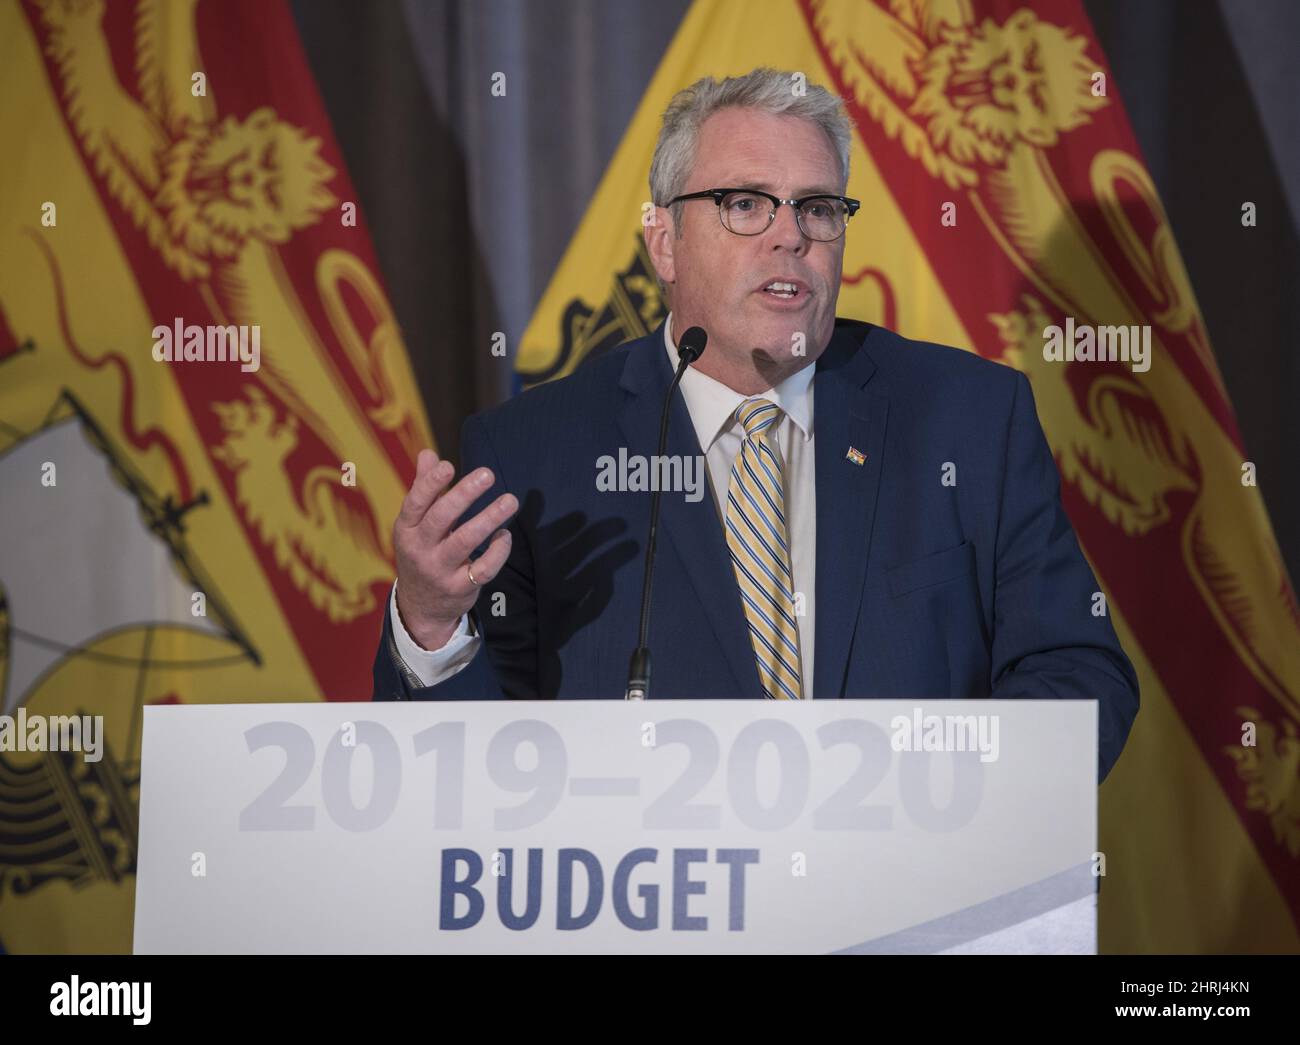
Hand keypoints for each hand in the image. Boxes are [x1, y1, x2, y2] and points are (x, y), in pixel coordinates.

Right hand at [393, 449, 517, 650]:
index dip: (430, 484)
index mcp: (406, 530)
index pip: (415, 503)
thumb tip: (428, 453)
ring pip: (465, 542)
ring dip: (489, 518)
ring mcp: (439, 571)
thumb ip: (424, 489)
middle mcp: (420, 550)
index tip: (448, 465)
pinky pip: (483, 569)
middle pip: (441, 518)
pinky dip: (497, 551)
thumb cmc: (421, 553)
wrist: (420, 607)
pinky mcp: (460, 588)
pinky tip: (505, 535)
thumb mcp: (414, 526)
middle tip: (488, 474)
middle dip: (464, 495)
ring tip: (510, 500)